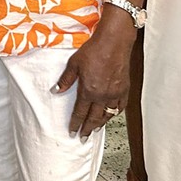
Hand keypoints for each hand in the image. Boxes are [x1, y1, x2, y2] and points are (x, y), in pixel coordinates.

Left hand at [53, 19, 135, 138]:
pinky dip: (114, 113)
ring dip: (100, 124)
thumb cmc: (94, 50)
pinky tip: (111, 115)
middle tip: (83, 137)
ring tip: (95, 129)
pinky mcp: (124, 89)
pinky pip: (120, 107)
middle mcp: (102, 96)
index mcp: (88, 91)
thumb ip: (65, 80)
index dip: (75, 124)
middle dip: (87, 129)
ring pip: (107, 115)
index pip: (80, 113)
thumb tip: (55, 91)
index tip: (72, 132)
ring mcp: (115, 94)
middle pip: (94, 118)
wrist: (114, 42)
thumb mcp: (74, 64)